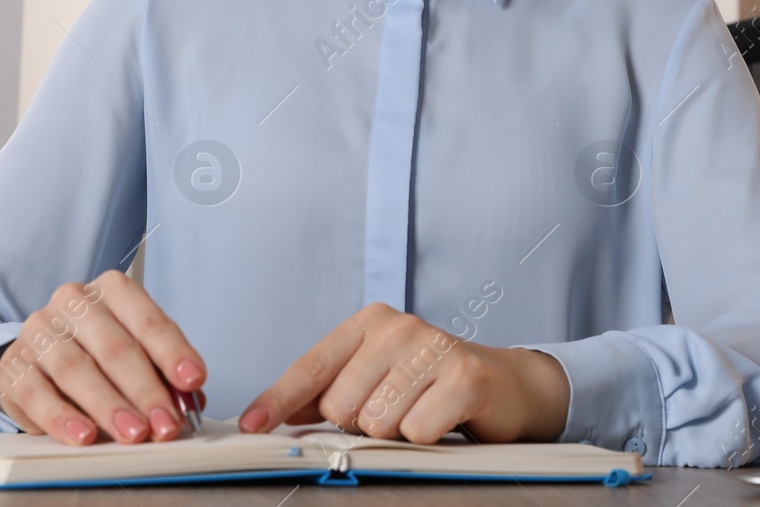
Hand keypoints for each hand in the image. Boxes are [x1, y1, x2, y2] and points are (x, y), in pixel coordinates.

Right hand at [0, 269, 206, 446]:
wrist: (38, 357)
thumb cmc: (97, 353)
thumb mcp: (135, 354)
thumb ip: (162, 374)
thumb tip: (188, 402)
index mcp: (112, 290)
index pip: (147, 320)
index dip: (172, 352)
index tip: (193, 381)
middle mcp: (73, 302)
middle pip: (114, 347)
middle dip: (145, 390)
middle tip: (165, 424)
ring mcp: (40, 331)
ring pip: (76, 369)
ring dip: (109, 407)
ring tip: (133, 434)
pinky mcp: (14, 365)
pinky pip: (37, 394)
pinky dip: (63, 419)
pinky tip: (84, 437)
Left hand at [237, 302, 569, 443]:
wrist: (508, 384)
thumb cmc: (433, 383)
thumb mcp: (376, 377)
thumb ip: (327, 392)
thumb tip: (273, 414)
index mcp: (369, 323)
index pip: (311, 367)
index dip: (277, 400)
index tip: (251, 425)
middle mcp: (398, 327)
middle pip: (341, 405)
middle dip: (361, 423)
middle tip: (394, 411)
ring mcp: (433, 347)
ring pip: (376, 422)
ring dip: (396, 432)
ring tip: (420, 413)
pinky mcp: (465, 376)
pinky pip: (416, 431)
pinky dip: (426, 437)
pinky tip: (443, 418)